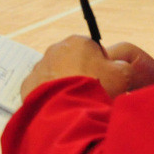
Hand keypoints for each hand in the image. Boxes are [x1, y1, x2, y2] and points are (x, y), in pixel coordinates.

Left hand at [21, 35, 153, 100]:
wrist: (68, 110)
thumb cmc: (98, 90)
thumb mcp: (124, 76)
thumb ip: (125, 67)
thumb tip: (121, 67)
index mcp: (79, 42)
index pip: (93, 51)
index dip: (103, 68)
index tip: (106, 84)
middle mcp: (56, 49)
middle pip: (73, 62)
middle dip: (82, 76)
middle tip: (91, 96)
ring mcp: (40, 67)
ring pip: (56, 76)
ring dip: (64, 87)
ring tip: (75, 106)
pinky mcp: (28, 85)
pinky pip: (42, 89)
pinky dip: (50, 98)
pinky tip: (60, 109)